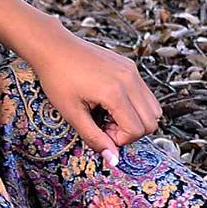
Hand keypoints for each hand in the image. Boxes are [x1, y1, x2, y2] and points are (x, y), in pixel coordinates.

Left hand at [29, 33, 163, 166]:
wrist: (53, 47)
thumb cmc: (57, 78)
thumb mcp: (72, 113)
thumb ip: (94, 138)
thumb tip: (112, 159)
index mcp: (115, 92)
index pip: (137, 130)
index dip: (120, 139)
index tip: (101, 132)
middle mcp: (129, 79)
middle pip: (152, 121)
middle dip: (131, 131)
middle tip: (105, 125)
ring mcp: (132, 71)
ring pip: (153, 108)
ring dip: (135, 118)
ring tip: (108, 114)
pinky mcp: (130, 66)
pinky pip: (145, 94)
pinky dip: (134, 105)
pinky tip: (109, 102)